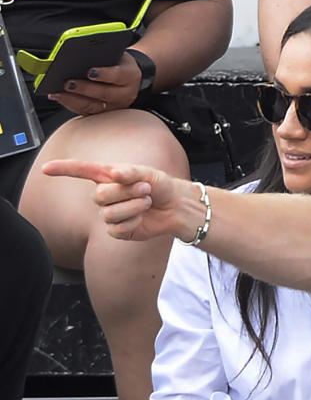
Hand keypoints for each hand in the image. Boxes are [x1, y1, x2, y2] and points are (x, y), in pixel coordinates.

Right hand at [40, 159, 196, 240]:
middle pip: (99, 196)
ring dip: (133, 206)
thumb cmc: (160, 185)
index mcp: (107, 176)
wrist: (175, 206)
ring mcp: (109, 213)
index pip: (80, 171)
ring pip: (108, 213)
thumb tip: (113, 174)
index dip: (63, 169)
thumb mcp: (147, 173)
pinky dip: (133, 221)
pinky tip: (142, 217)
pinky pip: (115, 229)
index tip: (46, 168)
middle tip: (145, 188)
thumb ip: (130, 172)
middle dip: (125, 192)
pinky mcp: (118, 230)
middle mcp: (105, 195)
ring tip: (147, 201)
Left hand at [47, 51, 142, 115]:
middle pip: (105, 94)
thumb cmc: (117, 62)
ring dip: (73, 99)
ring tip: (57, 92)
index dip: (104, 74)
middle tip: (68, 83)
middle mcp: (125, 94)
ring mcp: (114, 106)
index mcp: (130, 76)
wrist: (127, 76)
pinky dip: (69, 104)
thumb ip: (102, 53)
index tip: (90, 71)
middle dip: (84, 89)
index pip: (118, 75)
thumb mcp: (115, 53)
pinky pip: (85, 111)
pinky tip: (58, 96)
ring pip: (93, 106)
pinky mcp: (103, 112)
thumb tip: (78, 54)